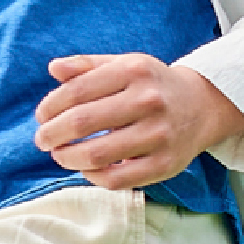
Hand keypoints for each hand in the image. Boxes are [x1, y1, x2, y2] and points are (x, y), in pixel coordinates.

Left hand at [33, 53, 243, 189]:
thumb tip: (53, 69)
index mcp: (134, 71)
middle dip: (52, 134)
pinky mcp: (165, 165)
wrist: (202, 106)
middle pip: (83, 122)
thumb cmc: (151, 84)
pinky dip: (92, 176)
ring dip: (67, 158)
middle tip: (42, 139)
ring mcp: (159, 135)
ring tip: (59, 154)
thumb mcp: (124, 64)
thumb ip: (87, 66)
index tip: (41, 116)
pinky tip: (85, 168)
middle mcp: (149, 101)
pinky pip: (117, 179)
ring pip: (97, 155)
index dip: (51, 106)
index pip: (78, 90)